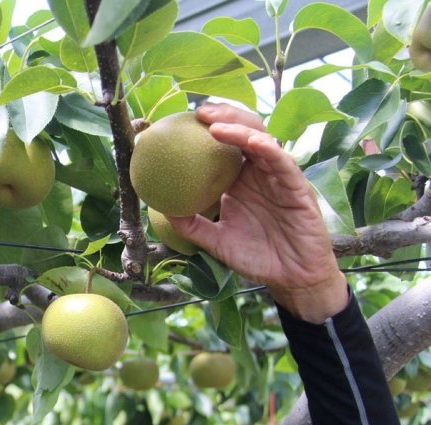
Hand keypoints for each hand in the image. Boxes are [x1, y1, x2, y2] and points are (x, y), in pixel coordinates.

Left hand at [166, 103, 347, 322]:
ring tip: (216, 124)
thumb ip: (192, 225)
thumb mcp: (216, 241)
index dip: (207, 129)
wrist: (291, 278)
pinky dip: (267, 149)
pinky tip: (251, 142)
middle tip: (198, 112)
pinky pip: (283, 162)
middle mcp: (259, 173)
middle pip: (243, 132)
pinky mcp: (297, 187)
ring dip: (240, 127)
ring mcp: (278, 177)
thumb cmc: (257, 257)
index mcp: (240, 181)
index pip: (224, 146)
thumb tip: (162, 208)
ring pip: (262, 140)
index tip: (182, 122)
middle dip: (223, 115)